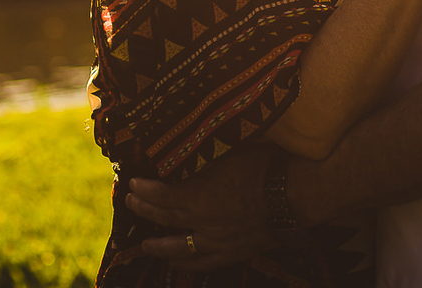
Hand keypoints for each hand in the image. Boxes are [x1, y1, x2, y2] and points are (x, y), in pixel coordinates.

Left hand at [127, 144, 273, 270]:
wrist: (291, 196)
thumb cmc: (262, 167)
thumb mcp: (229, 156)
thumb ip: (206, 167)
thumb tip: (192, 165)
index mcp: (199, 195)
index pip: (163, 196)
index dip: (145, 191)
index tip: (133, 184)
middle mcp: (202, 222)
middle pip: (165, 220)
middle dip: (145, 212)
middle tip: (131, 205)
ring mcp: (216, 242)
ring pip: (179, 248)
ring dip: (159, 246)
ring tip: (146, 245)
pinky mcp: (231, 254)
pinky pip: (203, 264)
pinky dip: (187, 265)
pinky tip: (177, 265)